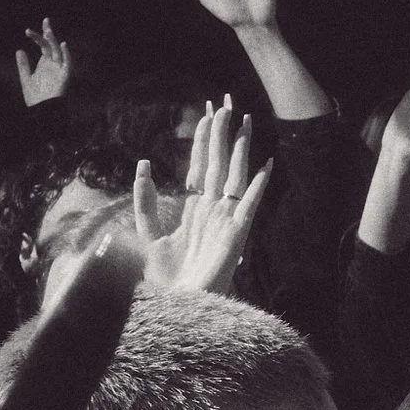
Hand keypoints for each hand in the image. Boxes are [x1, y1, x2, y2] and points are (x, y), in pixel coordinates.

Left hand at [14, 18, 71, 107]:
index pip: (43, 47)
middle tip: (45, 20)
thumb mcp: (25, 79)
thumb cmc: (35, 98)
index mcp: (44, 64)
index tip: (27, 31)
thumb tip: (19, 49)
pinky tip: (62, 45)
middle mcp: (52, 65)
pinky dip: (66, 55)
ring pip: (58, 52)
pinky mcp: (64, 78)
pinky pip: (67, 64)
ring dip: (54, 42)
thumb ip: (23, 65)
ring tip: (48, 32)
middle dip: (48, 33)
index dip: (37, 38)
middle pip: (51, 46)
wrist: (42, 112)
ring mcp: (59, 70)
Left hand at [133, 98, 272, 293]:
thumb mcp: (147, 233)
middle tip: (227, 103)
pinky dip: (257, 186)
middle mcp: (212, 210)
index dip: (203, 139)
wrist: (179, 305)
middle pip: (218, 163)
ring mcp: (226, 220)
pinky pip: (249, 205)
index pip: (200, 166)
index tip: (206, 112)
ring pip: (234, 176)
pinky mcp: (236, 235)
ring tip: (245, 121)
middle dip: (222, 133)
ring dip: (240, 149)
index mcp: (194, 208)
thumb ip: (145, 201)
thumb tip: (144, 165)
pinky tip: (264, 166)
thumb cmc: (167, 277)